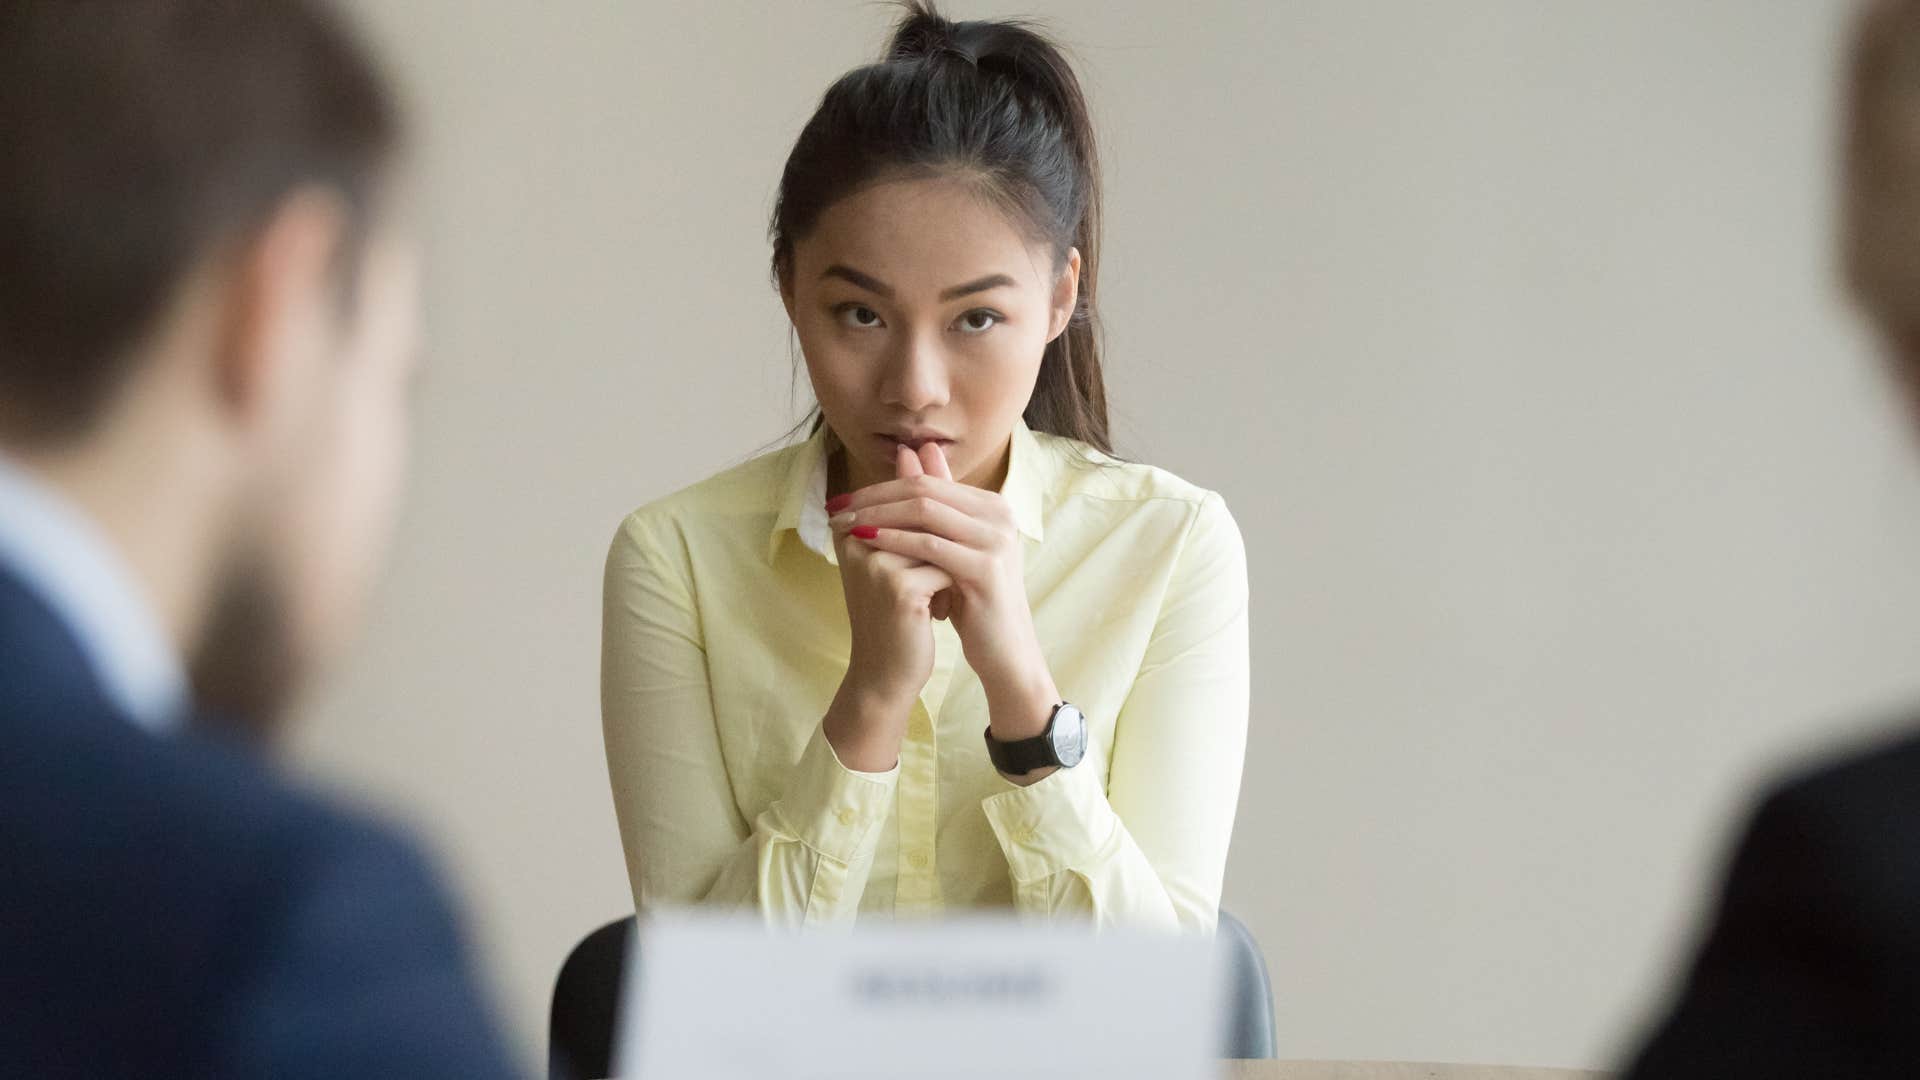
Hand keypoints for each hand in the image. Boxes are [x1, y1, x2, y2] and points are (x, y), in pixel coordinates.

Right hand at [822, 468, 954, 771]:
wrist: (887, 672)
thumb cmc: (896, 611)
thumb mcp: (901, 553)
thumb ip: (910, 501)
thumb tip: (918, 448)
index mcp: (850, 527)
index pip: (906, 501)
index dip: (931, 526)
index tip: (929, 560)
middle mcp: (855, 539)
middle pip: (922, 519)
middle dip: (942, 546)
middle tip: (940, 578)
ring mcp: (875, 563)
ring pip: (938, 543)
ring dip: (947, 570)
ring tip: (932, 600)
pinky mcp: (897, 587)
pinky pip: (946, 569)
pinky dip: (950, 590)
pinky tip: (935, 615)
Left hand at [834, 442, 1060, 745]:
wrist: (1004, 650)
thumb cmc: (972, 599)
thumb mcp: (949, 549)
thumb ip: (932, 505)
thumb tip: (906, 454)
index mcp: (992, 505)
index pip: (928, 481)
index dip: (882, 486)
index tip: (843, 498)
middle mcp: (999, 515)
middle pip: (925, 490)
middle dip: (875, 496)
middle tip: (838, 506)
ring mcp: (995, 539)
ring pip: (925, 512)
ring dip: (879, 514)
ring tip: (845, 523)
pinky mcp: (986, 567)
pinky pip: (931, 545)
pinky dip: (895, 540)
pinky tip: (867, 542)